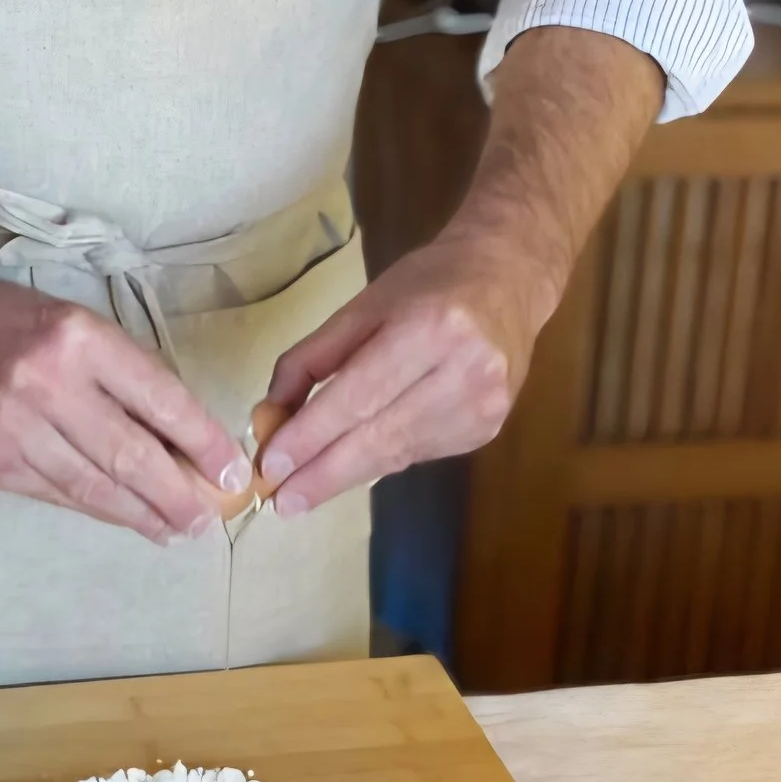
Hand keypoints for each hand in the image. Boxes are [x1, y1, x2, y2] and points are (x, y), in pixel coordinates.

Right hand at [0, 259, 251, 546]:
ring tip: (177, 530)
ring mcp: (13, 432)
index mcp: (76, 339)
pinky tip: (122, 518)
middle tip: (211, 518)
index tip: (231, 468)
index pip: (159, 397)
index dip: (202, 440)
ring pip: (94, 486)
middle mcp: (47, 386)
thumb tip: (173, 430)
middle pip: (132, 455)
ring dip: (142, 514)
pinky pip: (55, 494)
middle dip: (179, 494)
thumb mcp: (63, 320)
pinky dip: (95, 509)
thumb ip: (113, 371)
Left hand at [255, 231, 559, 515]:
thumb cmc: (428, 283)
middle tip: (279, 502)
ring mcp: (483, 407)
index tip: (270, 466)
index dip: (312, 436)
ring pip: (398, 455)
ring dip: (346, 474)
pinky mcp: (489, 429)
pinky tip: (354, 462)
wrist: (510, 279)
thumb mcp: (362, 305)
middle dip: (323, 474)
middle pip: (380, 437)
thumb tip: (270, 416)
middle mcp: (464, 372)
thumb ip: (312, 358)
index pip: (359, 396)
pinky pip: (418, 454)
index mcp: (431, 328)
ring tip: (302, 491)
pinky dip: (380, 460)